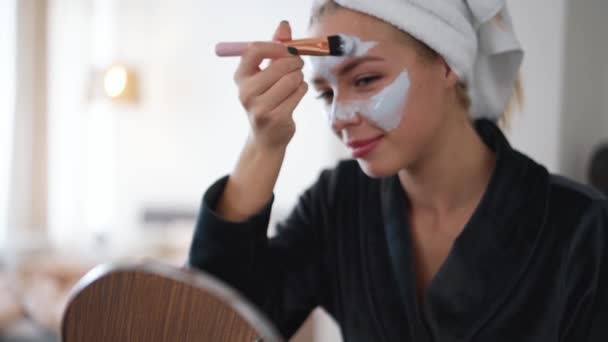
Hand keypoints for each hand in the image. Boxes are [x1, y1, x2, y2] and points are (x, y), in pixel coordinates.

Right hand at [233, 21, 307, 150]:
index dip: (276, 46)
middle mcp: (246, 92)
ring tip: (296, 83)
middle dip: (295, 62)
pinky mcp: (276, 117)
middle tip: (299, 65)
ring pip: (292, 79)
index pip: (255, 50)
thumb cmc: (267, 100)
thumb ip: (274, 49)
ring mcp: (260, 107)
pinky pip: (299, 92)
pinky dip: (302, 89)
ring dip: (299, 78)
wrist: (266, 138)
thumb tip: (284, 25)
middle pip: (279, 65)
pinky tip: (297, 94)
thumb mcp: (266, 74)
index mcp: (240, 78)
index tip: (287, 49)